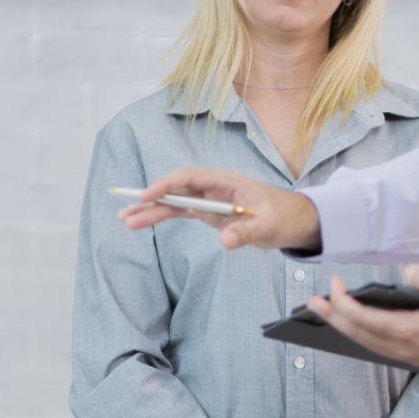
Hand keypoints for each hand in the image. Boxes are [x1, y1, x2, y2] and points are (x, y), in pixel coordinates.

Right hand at [117, 166, 320, 252]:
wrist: (293, 220)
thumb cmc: (283, 217)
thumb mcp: (268, 226)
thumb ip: (245, 232)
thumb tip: (225, 241)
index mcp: (226, 181)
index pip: (190, 177)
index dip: (167, 184)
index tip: (147, 196)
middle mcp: (213, 187)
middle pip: (176, 189)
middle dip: (151, 199)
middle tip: (126, 212)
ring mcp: (209, 198)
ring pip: (174, 201)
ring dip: (151, 210)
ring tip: (126, 220)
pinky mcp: (208, 212)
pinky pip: (180, 212)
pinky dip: (162, 217)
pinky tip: (143, 223)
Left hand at [305, 264, 418, 383]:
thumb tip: (407, 271)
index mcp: (408, 331)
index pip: (361, 318)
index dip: (341, 302)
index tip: (332, 285)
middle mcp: (402, 347)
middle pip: (355, 333)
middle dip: (331, 317)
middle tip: (311, 302)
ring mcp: (407, 355)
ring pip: (365, 343)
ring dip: (343, 327)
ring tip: (327, 313)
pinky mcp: (415, 358)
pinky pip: (378, 347)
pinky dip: (361, 335)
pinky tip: (359, 326)